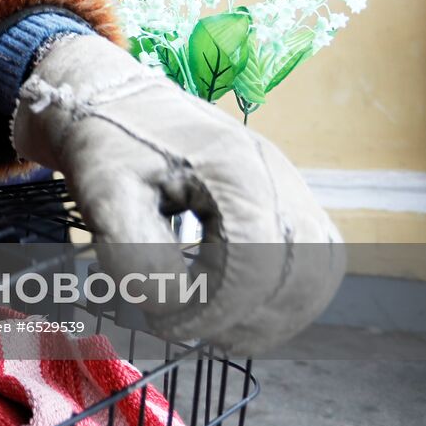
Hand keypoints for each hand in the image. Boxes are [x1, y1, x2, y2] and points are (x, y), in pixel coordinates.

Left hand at [11, 35, 344, 353]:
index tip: (168, 324)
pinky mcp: (284, 195)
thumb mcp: (105, 195)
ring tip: (216, 326)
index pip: (256, 261)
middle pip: (304, 270)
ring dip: (276, 312)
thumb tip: (172, 308)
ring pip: (320, 268)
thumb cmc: (107, 141)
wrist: (112, 96)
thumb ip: (137, 255)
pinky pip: (312, 256)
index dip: (217, 309)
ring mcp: (287, 181)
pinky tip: (236, 307)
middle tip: (191, 329)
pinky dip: (285, 294)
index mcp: (233, 166)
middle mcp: (275, 171)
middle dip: (251, 318)